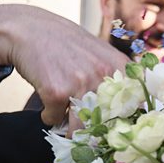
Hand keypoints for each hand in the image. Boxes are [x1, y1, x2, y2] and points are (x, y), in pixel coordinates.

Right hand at [0, 2, 124, 123]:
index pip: (135, 104)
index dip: (125, 122)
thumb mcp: (100, 53)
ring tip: (65, 119)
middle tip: (87, 133)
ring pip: (80, 127)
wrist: (28, 30)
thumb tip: (132, 110)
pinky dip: (48, 115)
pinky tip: (47, 100)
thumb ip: (116, 77)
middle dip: (95, 132)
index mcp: (119, 65)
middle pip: (106, 123)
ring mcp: (80, 83)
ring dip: (71, 130)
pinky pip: (53, 119)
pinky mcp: (55, 92)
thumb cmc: (65, 44)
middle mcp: (103, 74)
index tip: (116, 129)